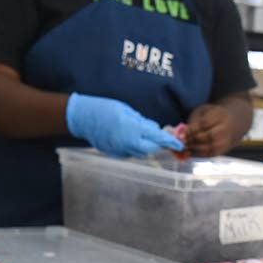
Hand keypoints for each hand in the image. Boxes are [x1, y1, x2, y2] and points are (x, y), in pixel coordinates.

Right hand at [66, 93, 183, 157]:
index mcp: (132, 129)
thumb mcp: (127, 110)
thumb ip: (142, 121)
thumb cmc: (104, 109)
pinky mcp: (114, 153)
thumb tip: (154, 129)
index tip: (179, 144)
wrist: (83, 118)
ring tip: (141, 133)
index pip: (157, 138)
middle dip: (157, 143)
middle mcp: (127, 142)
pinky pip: (130, 152)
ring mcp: (120, 150)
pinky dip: (134, 146)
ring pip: (141, 152)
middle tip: (159, 135)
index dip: (170, 141)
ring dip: (146, 145)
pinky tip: (128, 137)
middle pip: (151, 148)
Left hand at [185, 103, 234, 156]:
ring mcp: (226, 140)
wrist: (229, 123)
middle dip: (194, 140)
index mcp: (220, 115)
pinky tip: (189, 152)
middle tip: (182, 141)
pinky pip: (210, 154)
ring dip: (195, 148)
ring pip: (210, 147)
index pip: (205, 123)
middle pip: (209, 136)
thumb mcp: (202, 112)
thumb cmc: (210, 116)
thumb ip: (193, 122)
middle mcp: (226, 128)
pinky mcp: (223, 150)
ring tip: (184, 147)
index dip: (193, 130)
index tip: (182, 133)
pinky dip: (198, 154)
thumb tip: (181, 136)